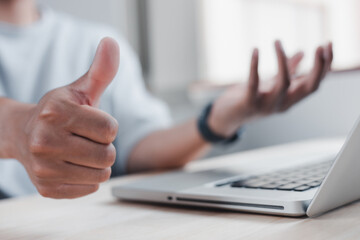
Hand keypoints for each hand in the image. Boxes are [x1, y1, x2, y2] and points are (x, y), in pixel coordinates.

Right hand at [11, 38, 119, 198]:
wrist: (23, 135)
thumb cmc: (60, 111)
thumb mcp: (80, 89)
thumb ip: (100, 70)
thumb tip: (112, 42)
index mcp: (57, 112)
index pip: (110, 129)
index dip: (107, 126)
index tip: (92, 122)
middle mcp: (45, 140)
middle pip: (108, 155)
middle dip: (104, 146)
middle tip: (86, 139)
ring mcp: (44, 168)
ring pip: (102, 173)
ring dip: (98, 163)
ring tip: (80, 151)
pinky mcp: (47, 188)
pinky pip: (90, 188)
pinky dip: (88, 177)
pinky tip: (73, 165)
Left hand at [208, 41, 332, 136]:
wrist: (227, 116)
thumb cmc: (251, 97)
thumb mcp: (271, 83)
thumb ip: (288, 70)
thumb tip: (302, 52)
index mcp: (290, 99)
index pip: (315, 84)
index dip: (325, 66)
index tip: (328, 44)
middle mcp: (283, 104)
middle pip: (309, 87)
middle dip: (318, 67)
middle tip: (321, 46)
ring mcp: (266, 106)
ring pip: (284, 83)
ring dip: (282, 60)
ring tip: (277, 41)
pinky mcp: (248, 103)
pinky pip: (254, 83)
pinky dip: (254, 66)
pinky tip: (255, 50)